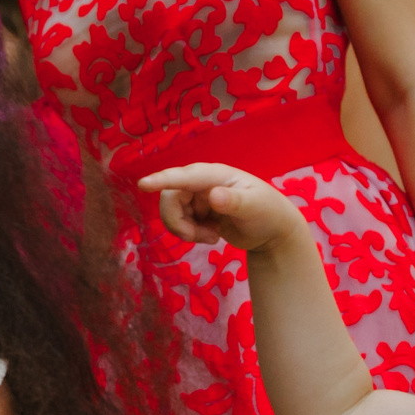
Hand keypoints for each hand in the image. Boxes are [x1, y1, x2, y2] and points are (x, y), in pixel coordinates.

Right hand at [138, 162, 312, 253]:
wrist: (271, 231)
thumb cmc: (269, 213)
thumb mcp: (255, 207)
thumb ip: (234, 201)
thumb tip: (213, 196)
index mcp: (215, 175)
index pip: (184, 177)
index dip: (162, 180)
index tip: (142, 184)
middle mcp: (202, 183)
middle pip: (170, 198)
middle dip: (177, 222)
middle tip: (197, 238)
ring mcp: (197, 197)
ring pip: (172, 213)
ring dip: (185, 231)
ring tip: (210, 237)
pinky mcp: (196, 212)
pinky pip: (179, 223)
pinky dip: (190, 234)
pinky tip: (212, 235)